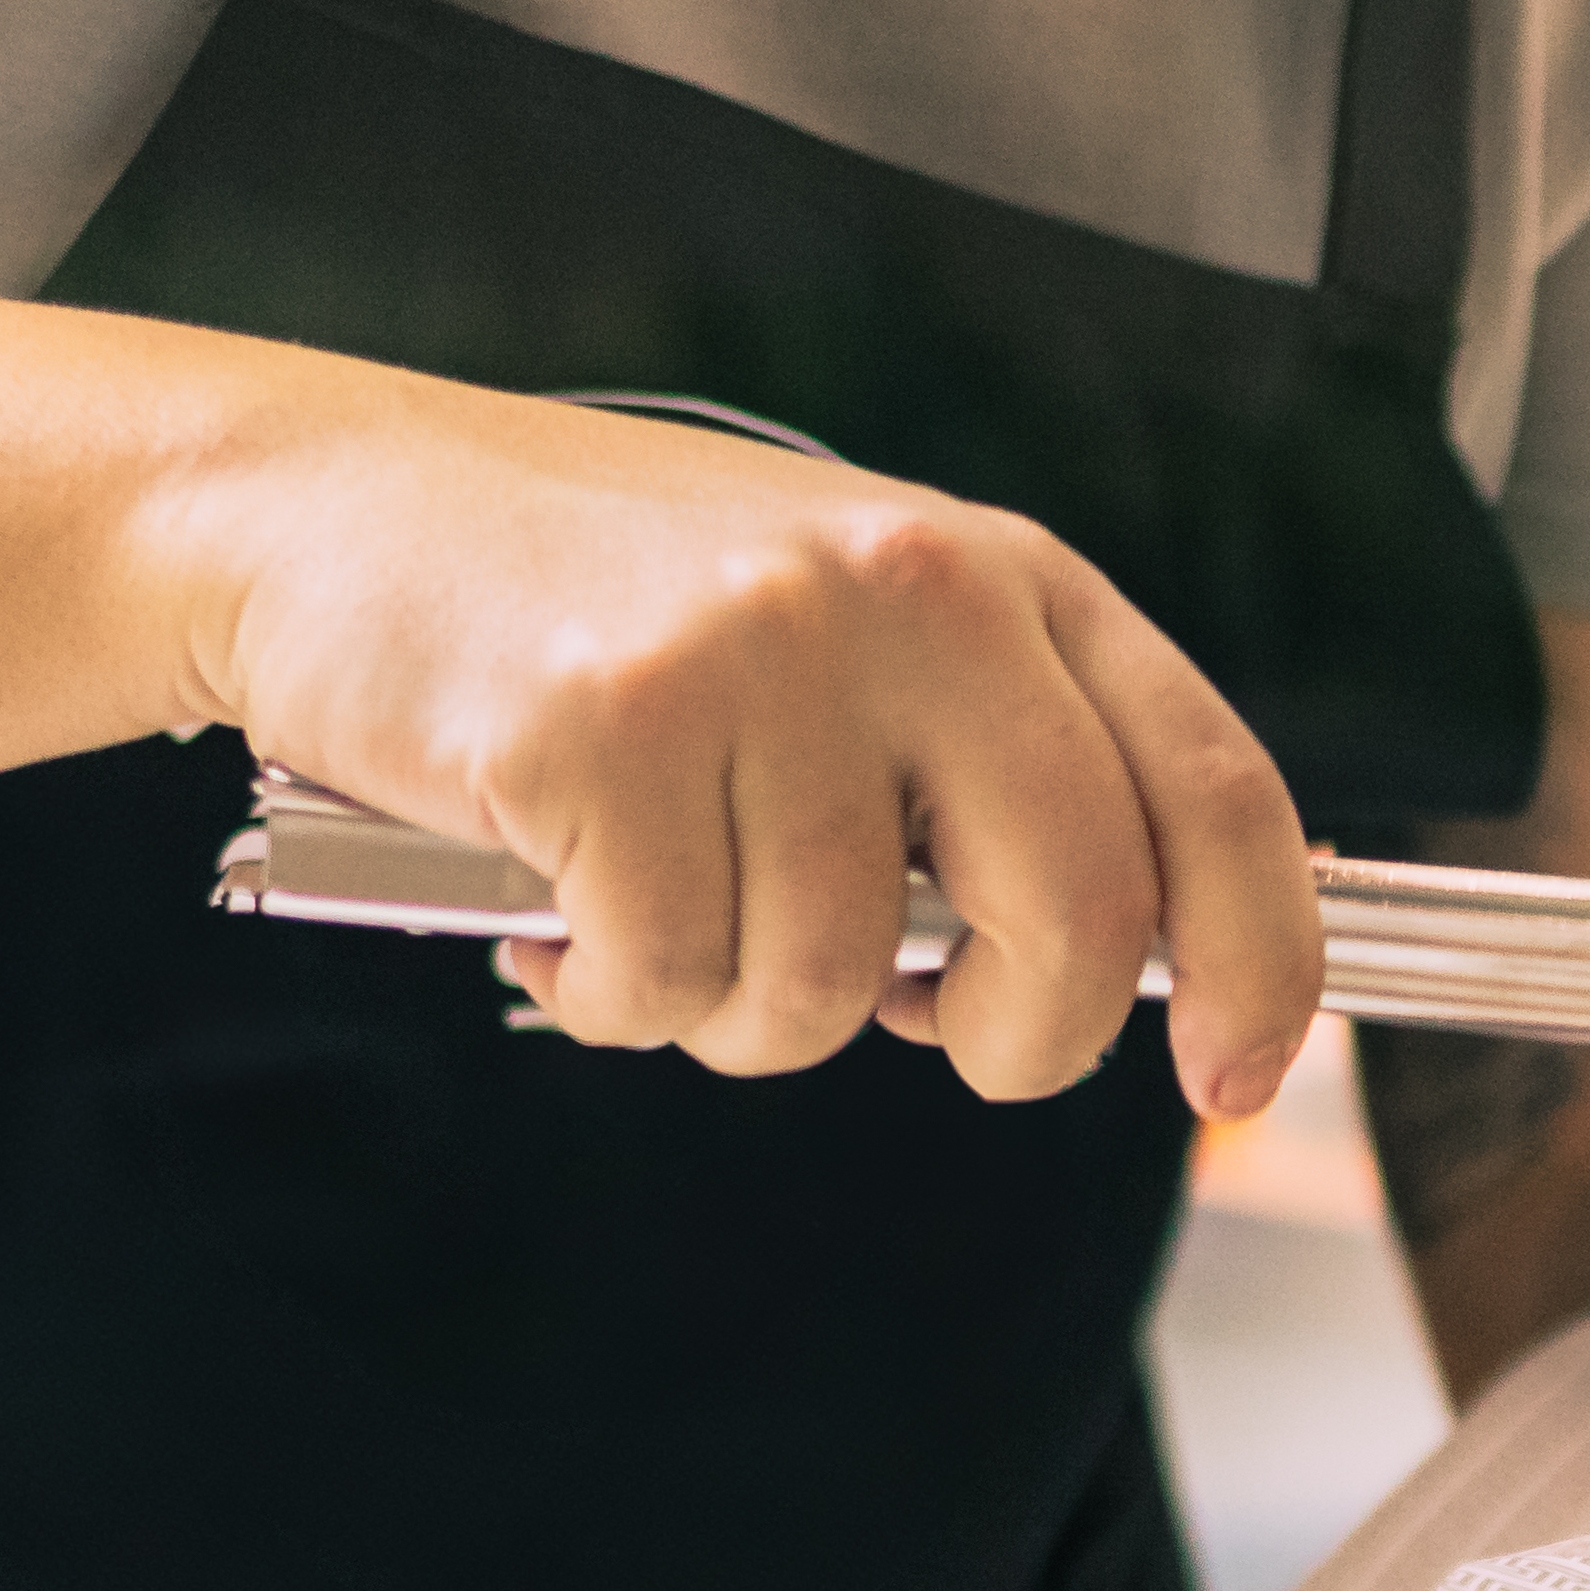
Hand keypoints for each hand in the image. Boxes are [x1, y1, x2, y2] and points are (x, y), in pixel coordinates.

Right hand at [148, 374, 1331, 1118]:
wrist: (327, 510)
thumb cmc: (603, 608)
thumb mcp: (848, 639)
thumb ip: (987, 773)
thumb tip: (1121, 971)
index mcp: (1000, 577)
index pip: (1210, 788)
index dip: (1263, 963)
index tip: (1237, 1080)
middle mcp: (908, 594)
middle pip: (1077, 919)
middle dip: (1016, 1038)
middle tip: (921, 1032)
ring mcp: (758, 653)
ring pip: (839, 982)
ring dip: (744, 1009)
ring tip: (657, 902)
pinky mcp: (606, 726)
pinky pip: (671, 979)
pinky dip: (611, 993)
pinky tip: (558, 901)